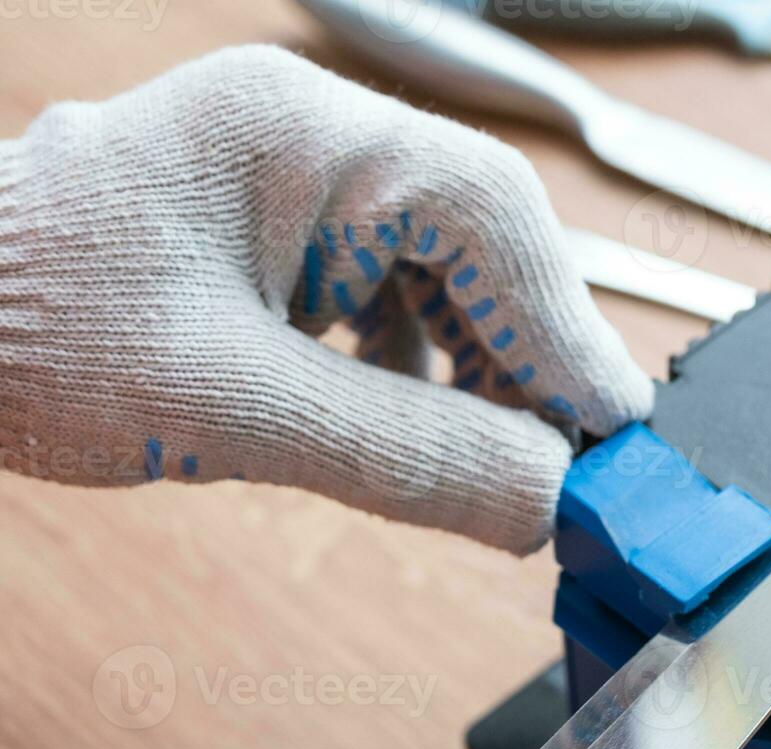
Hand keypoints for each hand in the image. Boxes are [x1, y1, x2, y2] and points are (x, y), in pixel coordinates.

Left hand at [0, 45, 652, 553]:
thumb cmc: (15, 333)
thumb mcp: (228, 408)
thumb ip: (406, 451)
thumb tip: (545, 498)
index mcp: (295, 131)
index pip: (487, 212)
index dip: (564, 327)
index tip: (613, 432)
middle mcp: (307, 136)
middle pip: (481, 235)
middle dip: (530, 352)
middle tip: (573, 461)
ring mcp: (291, 182)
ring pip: (444, 267)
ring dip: (485, 364)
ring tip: (506, 454)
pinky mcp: (276, 235)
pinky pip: (389, 289)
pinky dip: (424, 362)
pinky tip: (425, 416)